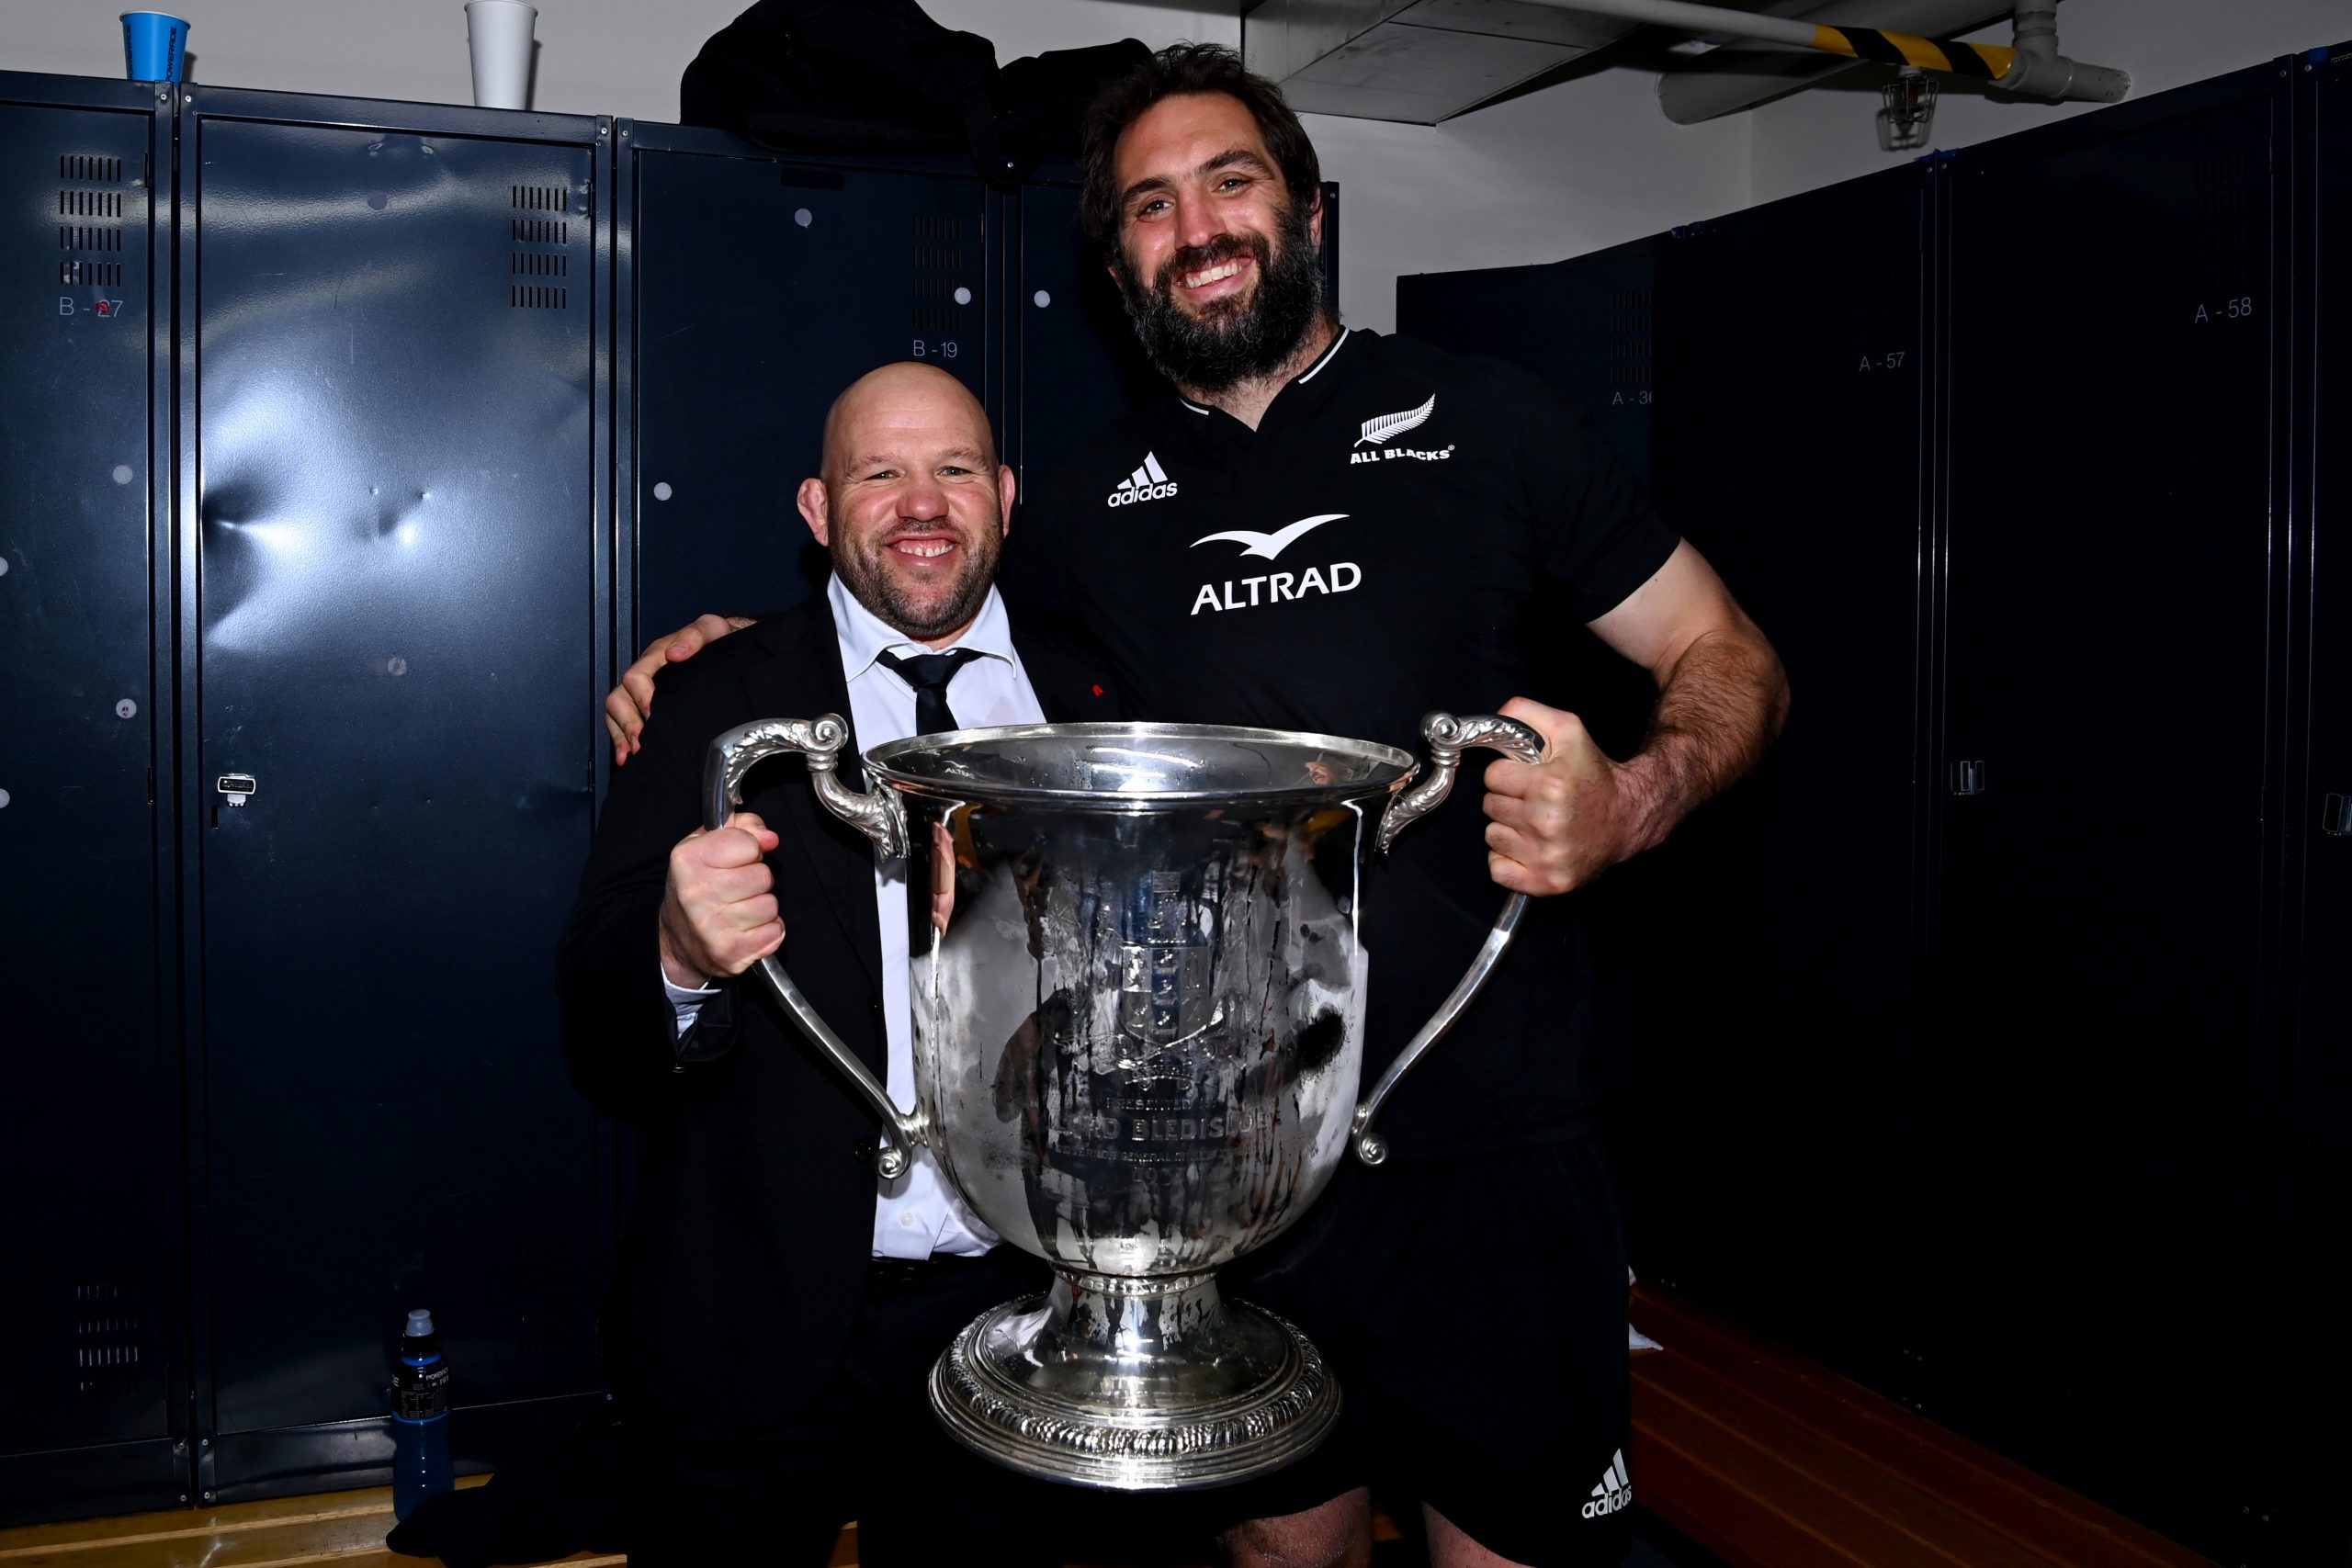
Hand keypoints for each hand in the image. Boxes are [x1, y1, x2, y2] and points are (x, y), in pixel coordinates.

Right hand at [605, 614, 756, 764]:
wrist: (726, 646)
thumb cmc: (717, 639)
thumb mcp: (712, 630)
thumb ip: (694, 636)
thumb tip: (674, 653)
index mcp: (657, 656)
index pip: (636, 676)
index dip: (642, 697)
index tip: (653, 713)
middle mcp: (645, 674)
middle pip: (619, 697)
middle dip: (629, 722)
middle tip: (642, 741)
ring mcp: (643, 690)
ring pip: (616, 711)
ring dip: (621, 734)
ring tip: (633, 753)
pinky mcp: (646, 705)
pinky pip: (621, 722)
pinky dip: (621, 740)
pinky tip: (627, 756)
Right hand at [658, 811, 782, 984]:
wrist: (678, 941)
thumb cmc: (697, 886)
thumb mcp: (708, 844)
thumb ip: (743, 827)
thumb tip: (769, 839)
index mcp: (689, 859)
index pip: (749, 843)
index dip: (749, 850)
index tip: (735, 860)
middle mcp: (696, 892)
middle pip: (763, 876)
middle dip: (757, 880)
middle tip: (737, 889)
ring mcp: (712, 926)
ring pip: (770, 905)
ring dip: (762, 907)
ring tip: (740, 909)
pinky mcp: (729, 952)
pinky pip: (775, 931)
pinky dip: (768, 930)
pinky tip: (747, 929)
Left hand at [1480, 697, 1648, 895]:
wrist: (1627, 817)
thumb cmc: (1595, 775)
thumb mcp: (1568, 731)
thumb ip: (1528, 713)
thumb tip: (1495, 718)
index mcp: (1550, 785)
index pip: (1493, 776)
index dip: (1508, 774)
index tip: (1526, 778)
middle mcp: (1547, 822)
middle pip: (1490, 806)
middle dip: (1508, 799)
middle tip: (1535, 799)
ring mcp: (1547, 856)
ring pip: (1492, 836)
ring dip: (1508, 829)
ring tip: (1536, 822)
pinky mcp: (1547, 881)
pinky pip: (1498, 870)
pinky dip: (1508, 860)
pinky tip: (1531, 846)